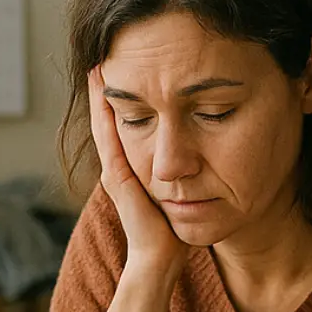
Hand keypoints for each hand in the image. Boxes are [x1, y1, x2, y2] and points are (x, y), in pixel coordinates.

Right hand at [86, 66, 187, 275]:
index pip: (127, 122)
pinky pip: (109, 137)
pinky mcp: (118, 177)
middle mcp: (120, 165)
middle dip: (112, 86)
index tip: (130, 65)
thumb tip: (211, 143)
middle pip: (111, 118)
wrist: (160, 258)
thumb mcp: (183, 188)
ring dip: (101, 94)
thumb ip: (189, 167)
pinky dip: (104, 112)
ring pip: (105, 123)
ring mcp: (116, 169)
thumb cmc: (173, 229)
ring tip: (100, 63)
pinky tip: (104, 88)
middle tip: (108, 53)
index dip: (129, 94)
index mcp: (134, 166)